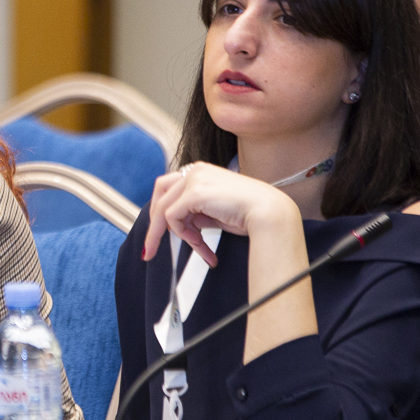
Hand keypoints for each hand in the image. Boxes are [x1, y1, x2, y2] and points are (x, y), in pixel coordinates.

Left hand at [144, 162, 299, 265]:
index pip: (169, 188)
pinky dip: (184, 235)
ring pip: (163, 209)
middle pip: (159, 194)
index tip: (158, 233)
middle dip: (154, 224)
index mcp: (201, 171)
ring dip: (173, 234)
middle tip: (150, 248)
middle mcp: (195, 170)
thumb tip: (183, 225)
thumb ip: (197, 213)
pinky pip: (173, 218)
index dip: (161, 210)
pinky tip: (201, 244)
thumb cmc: (249, 213)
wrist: (269, 213)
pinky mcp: (194, 192)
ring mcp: (194, 178)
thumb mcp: (215, 211)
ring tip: (194, 249)